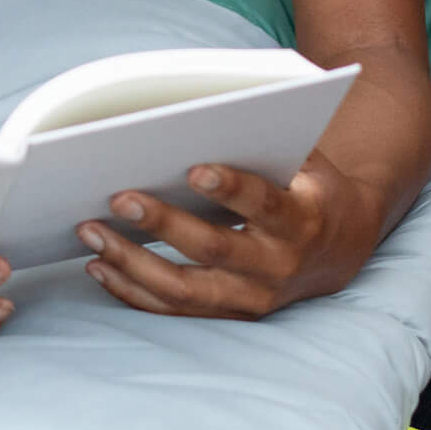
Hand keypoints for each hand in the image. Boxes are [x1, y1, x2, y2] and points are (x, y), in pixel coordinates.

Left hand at [76, 154, 381, 317]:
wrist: (340, 247)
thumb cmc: (308, 185)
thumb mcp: (304, 157)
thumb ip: (263, 140)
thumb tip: (198, 116)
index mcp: (302, 219)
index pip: (264, 204)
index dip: (231, 189)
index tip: (194, 170)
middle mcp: (278, 265)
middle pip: (214, 249)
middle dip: (162, 224)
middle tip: (118, 197)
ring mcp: (252, 297)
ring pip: (185, 288)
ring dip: (132, 261)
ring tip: (90, 230)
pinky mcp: (230, 313)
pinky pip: (174, 309)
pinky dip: (132, 290)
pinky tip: (99, 266)